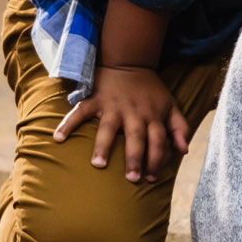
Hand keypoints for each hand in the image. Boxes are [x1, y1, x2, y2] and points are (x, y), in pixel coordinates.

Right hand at [54, 64, 188, 183]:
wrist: (130, 62)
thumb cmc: (152, 91)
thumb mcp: (171, 106)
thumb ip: (180, 128)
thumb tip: (184, 151)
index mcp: (153, 116)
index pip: (158, 141)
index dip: (157, 159)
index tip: (151, 179)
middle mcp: (134, 112)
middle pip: (136, 137)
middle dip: (135, 158)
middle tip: (132, 178)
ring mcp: (113, 106)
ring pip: (109, 128)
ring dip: (104, 146)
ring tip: (98, 165)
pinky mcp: (95, 99)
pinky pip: (80, 112)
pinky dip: (68, 124)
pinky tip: (58, 138)